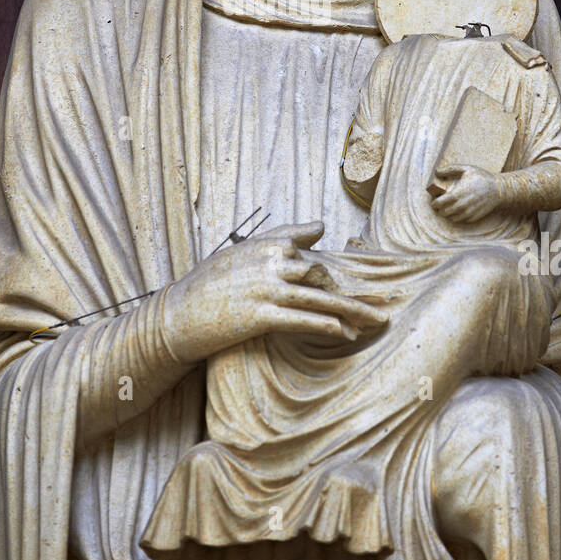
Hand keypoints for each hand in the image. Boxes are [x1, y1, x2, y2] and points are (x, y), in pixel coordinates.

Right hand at [162, 221, 388, 364]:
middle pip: (323, 276)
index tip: (365, 282)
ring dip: (352, 311)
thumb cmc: (209, 284)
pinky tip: (345, 333)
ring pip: (320, 298)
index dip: (339, 271)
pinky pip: (302, 320)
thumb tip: (320, 227)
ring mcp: (266, 289)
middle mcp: (269, 263)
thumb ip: (282, 238)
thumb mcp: (242, 252)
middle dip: (354, 292)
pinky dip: (327, 325)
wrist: (178, 314)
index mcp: (266, 245)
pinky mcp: (260, 315)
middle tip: (382, 304)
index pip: (312, 253)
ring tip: (375, 322)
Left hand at [430, 166, 501, 223]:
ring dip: (448, 214)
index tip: (434, 200)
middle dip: (440, 209)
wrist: (499, 189)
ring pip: (452, 218)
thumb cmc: (482, 177)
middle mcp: (461, 206)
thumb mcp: (466, 169)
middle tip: (440, 204)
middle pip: (444, 213)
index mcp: (457, 194)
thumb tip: (437, 171)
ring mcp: (468, 213)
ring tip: (448, 207)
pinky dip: (457, 216)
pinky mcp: (474, 217)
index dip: (434, 203)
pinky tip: (458, 210)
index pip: (439, 204)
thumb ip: (450, 169)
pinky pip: (461, 220)